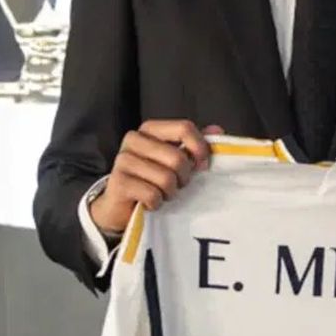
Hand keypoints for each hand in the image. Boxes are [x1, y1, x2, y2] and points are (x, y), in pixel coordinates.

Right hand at [89, 121, 224, 235]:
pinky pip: (152, 194)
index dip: (199, 148)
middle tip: (177, 184)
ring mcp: (123, 160)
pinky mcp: (118, 182)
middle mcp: (134, 139)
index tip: (202, 165)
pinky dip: (156, 203)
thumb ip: (194, 144)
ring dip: (170, 192)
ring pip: (166, 178)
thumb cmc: (151, 180)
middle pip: (177, 157)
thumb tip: (216, 131)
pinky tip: (150, 203)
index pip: (184, 128)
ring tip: (162, 193)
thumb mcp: (174, 160)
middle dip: (184, 177)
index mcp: (150, 129)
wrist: (120, 207)